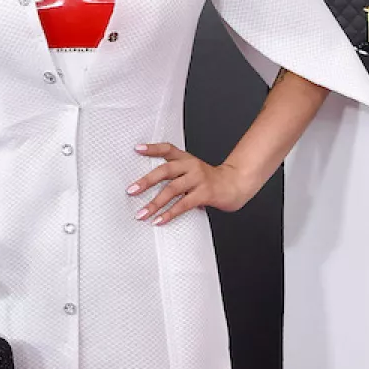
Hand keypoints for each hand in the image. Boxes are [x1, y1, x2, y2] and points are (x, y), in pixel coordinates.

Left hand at [126, 142, 249, 223]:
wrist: (236, 184)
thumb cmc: (211, 181)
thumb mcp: (193, 172)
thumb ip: (176, 176)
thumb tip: (150, 187)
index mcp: (187, 159)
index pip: (168, 149)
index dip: (152, 148)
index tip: (137, 149)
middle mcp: (191, 166)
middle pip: (165, 170)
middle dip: (146, 181)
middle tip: (131, 190)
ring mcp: (198, 179)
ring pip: (172, 190)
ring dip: (154, 203)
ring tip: (142, 213)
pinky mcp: (204, 193)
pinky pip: (183, 204)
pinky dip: (169, 214)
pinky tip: (159, 220)